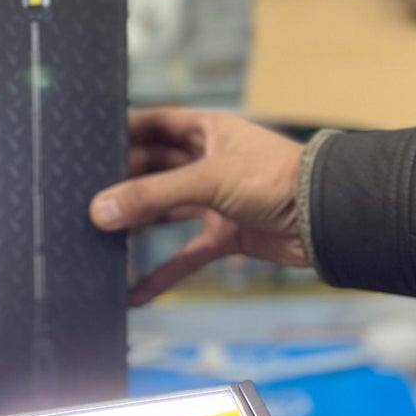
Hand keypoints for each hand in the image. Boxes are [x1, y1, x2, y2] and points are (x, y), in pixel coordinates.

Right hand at [90, 107, 306, 303]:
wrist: (329, 219)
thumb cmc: (278, 180)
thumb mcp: (209, 181)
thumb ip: (153, 196)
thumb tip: (100, 210)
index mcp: (209, 131)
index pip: (156, 123)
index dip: (125, 129)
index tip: (88, 141)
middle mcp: (210, 162)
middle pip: (155, 169)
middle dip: (123, 182)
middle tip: (85, 195)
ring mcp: (218, 200)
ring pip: (166, 211)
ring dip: (137, 224)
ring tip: (98, 236)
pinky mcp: (227, 235)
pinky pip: (187, 255)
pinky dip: (164, 273)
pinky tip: (136, 292)